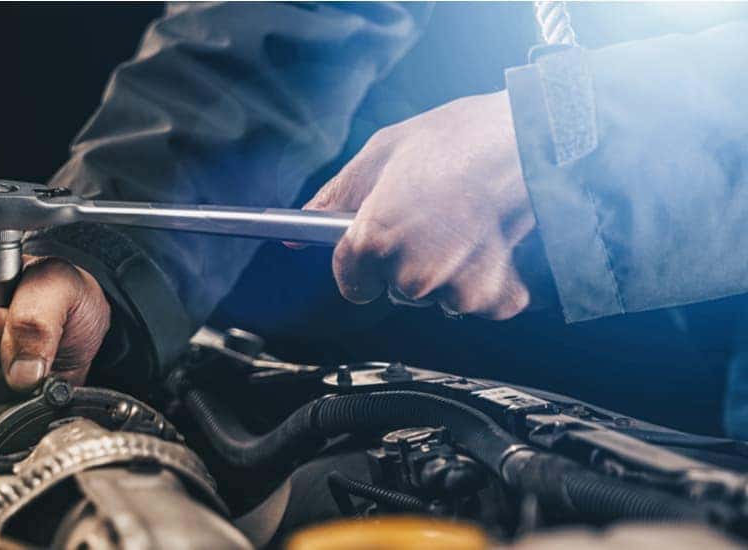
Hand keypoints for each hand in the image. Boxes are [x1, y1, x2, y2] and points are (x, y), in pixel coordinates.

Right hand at [0, 256, 109, 462]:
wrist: (70, 333)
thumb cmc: (57, 301)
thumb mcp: (60, 284)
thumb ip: (38, 316)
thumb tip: (21, 370)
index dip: (5, 339)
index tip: (22, 331)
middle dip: (10, 375)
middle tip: (30, 357)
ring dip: (7, 402)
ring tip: (25, 378)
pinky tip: (11, 403)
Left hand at [302, 90, 552, 318]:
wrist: (528, 139)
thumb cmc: (456, 140)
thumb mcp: (379, 156)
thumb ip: (335, 200)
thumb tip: (297, 235)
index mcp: (374, 239)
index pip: (350, 281)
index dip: (361, 263)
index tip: (376, 249)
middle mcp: (411, 272)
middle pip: (395, 289)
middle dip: (408, 262)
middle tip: (432, 219)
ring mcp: (454, 289)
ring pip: (435, 297)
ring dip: (447, 272)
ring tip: (464, 225)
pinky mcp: (494, 297)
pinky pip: (478, 303)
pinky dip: (486, 282)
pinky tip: (490, 242)